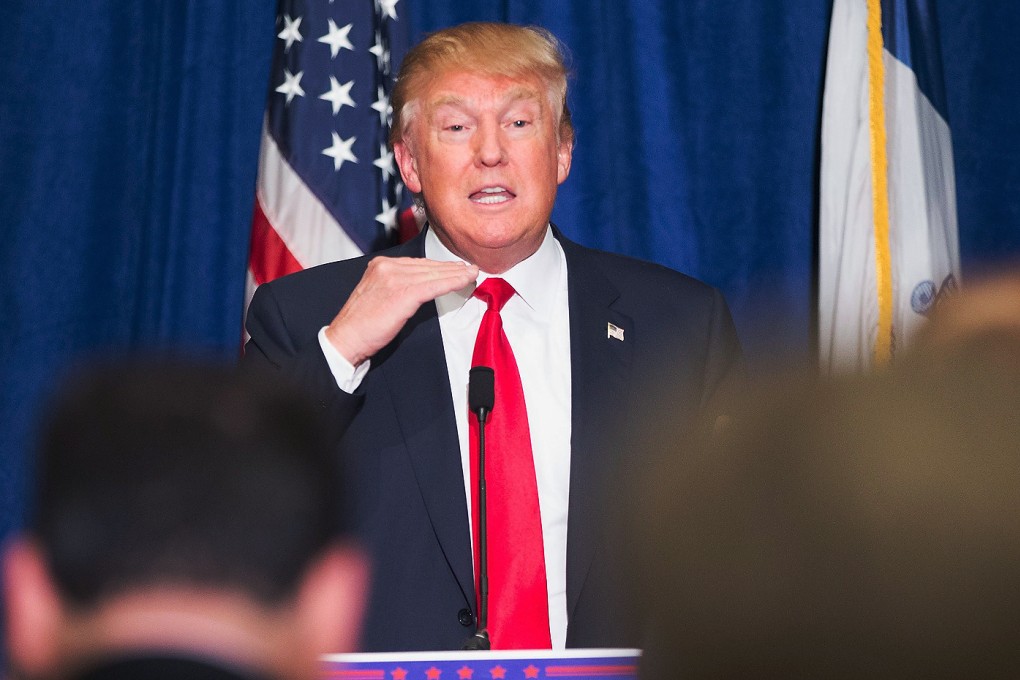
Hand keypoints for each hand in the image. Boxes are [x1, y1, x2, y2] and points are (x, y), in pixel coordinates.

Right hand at [325, 257, 478, 365]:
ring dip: (456, 274)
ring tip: (472, 274)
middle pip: (427, 266)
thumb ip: (397, 286)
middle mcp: (387, 267)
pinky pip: (434, 285)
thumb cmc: (361, 325)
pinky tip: (464, 281)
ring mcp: (395, 278)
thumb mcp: (378, 295)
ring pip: (433, 274)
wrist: (346, 339)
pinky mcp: (403, 293)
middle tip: (469, 268)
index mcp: (380, 265)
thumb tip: (421, 287)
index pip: (417, 263)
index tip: (455, 267)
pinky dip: (452, 282)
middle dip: (451, 268)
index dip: (439, 266)